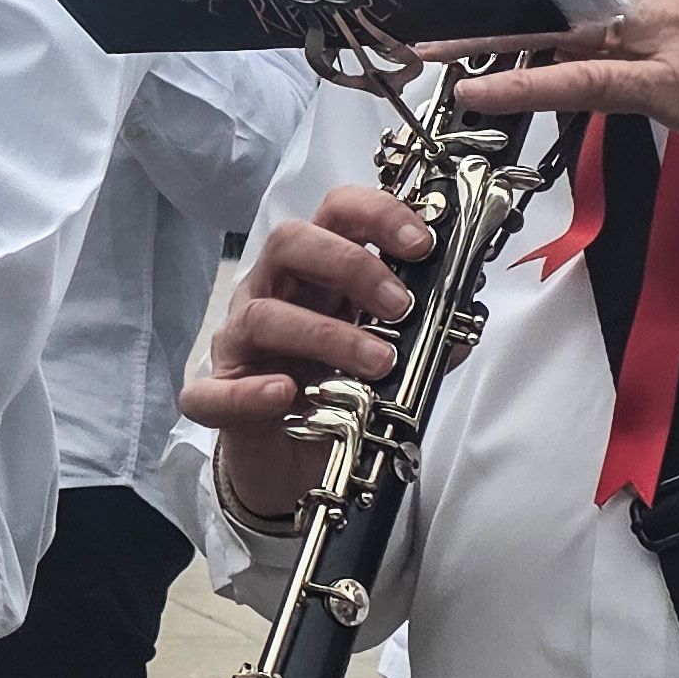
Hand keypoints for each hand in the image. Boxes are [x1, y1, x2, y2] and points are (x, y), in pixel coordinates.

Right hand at [179, 186, 432, 523]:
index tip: (422, 244)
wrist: (292, 462)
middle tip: (399, 305)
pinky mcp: (219, 396)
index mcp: (316, 273)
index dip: (377, 216)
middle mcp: (273, 293)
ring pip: (264, 314)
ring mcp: (241, 343)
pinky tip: (285, 395)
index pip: (336, 215)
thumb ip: (421, 339)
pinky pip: (215, 391)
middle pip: (290, 243)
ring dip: (326, 334)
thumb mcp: (387, 359)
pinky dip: (249, 392)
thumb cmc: (334, 391)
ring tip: (378, 363)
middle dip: (349, 264)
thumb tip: (462, 326)